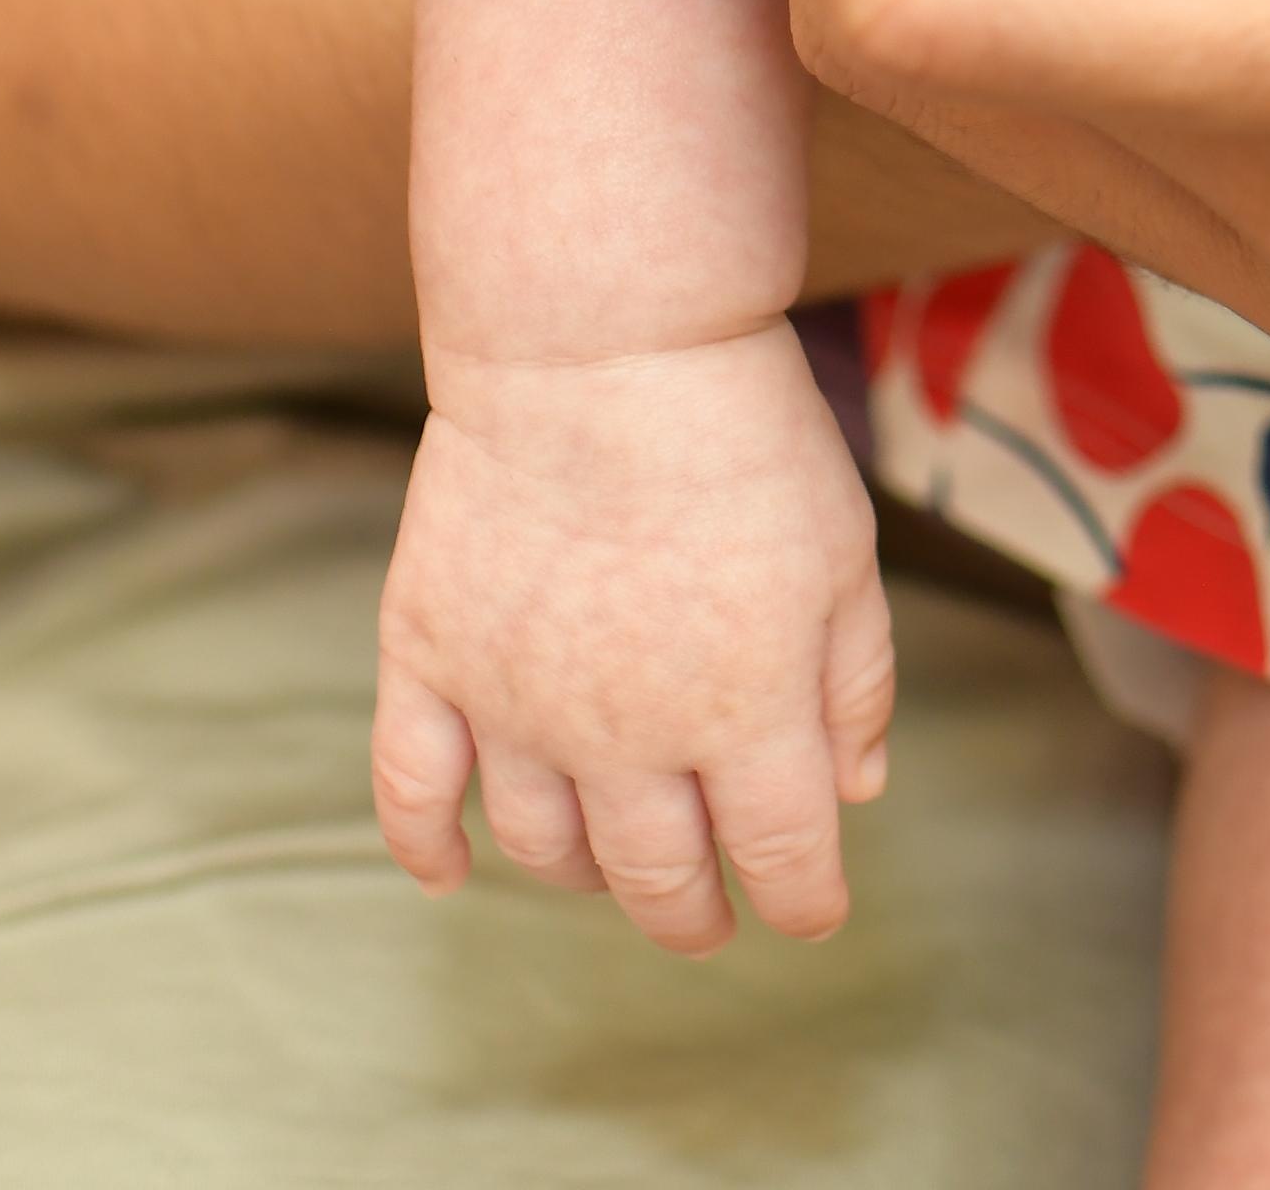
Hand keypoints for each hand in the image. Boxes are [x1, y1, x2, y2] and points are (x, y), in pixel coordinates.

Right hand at [370, 323, 898, 952]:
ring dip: (586, 878)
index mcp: (745, 714)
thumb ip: (855, 684)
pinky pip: (411, 791)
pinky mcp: (429, 659)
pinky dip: (427, 849)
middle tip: (710, 924)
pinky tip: (451, 874)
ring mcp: (514, 706)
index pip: (783, 858)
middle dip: (694, 916)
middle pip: (658, 877)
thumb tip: (857, 791)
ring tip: (615, 872)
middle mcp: (625, 736)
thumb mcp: (846, 554)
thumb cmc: (744, 438)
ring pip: (545, 847)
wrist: (600, 346)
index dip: (804, 903)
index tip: (814, 916)